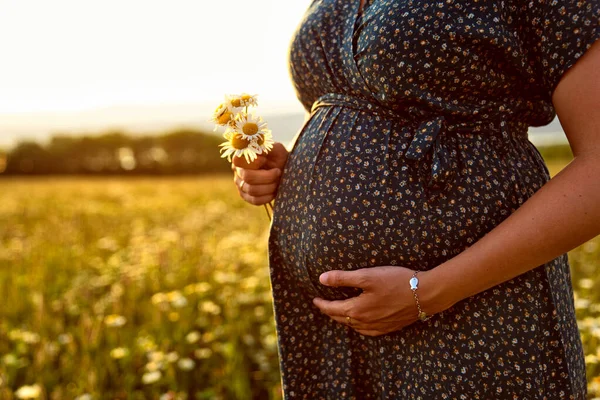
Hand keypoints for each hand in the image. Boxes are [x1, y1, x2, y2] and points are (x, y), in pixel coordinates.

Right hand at [232, 142, 287, 205]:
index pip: (238, 160)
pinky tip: (274, 191)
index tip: (265, 160)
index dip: (253, 162)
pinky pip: (255, 200)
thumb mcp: (276, 149)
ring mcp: (240, 185)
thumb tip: (258, 150)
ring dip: (270, 186)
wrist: (283, 170)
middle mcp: (238, 171)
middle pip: (248, 177)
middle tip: (278, 172)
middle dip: (267, 176)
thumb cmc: (278, 158)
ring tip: (277, 181)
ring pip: (252, 190)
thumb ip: (267, 147)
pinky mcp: (246, 196)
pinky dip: (268, 196)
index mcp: (242, 156)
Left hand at [312, 266, 450, 335]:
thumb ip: (343, 278)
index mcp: (357, 309)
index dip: (321, 304)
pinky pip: (368, 331)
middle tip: (323, 306)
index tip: (314, 299)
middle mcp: (365, 322)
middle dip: (330, 313)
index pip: (332, 309)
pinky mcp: (390, 327)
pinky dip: (359, 327)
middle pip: (341, 319)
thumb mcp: (367, 275)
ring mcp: (378, 326)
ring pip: (354, 326)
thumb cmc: (396, 281)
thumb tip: (321, 279)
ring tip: (339, 313)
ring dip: (344, 320)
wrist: (425, 294)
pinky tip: (361, 324)